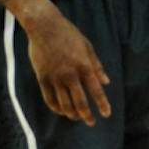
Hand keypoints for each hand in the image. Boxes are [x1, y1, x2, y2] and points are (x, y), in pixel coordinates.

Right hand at [23, 4, 111, 123]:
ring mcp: (55, 77)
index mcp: (84, 66)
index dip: (102, 104)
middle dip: (86, 115)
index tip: (106, 114)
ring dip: (71, 113)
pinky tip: (60, 110)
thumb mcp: (87, 46)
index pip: (96, 90)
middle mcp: (70, 74)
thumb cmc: (68, 33)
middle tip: (90, 122)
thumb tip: (106, 82)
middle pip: (79, 101)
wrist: (43, 26)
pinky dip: (55, 107)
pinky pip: (48, 97)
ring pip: (64, 102)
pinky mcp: (42, 77)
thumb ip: (97, 66)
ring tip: (76, 117)